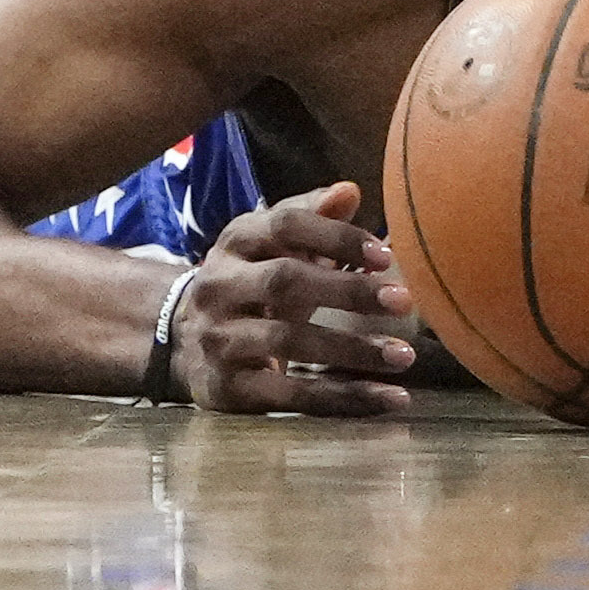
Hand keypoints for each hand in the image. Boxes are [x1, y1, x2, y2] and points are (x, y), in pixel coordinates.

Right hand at [160, 184, 423, 414]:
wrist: (184, 339)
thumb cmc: (252, 281)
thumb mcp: (272, 244)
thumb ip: (312, 216)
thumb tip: (350, 191)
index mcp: (237, 240)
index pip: (285, 225)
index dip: (336, 236)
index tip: (386, 255)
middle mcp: (219, 285)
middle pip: (284, 281)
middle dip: (348, 290)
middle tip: (404, 301)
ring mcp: (218, 339)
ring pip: (287, 342)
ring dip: (351, 350)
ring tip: (403, 355)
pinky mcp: (226, 388)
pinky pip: (289, 394)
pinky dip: (341, 398)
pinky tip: (387, 398)